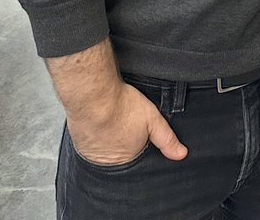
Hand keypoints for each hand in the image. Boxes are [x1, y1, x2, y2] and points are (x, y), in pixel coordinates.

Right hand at [67, 80, 187, 165]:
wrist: (93, 96)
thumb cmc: (122, 106)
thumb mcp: (153, 120)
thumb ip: (167, 139)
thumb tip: (181, 154)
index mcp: (126, 160)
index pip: (134, 158)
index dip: (136, 145)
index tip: (134, 134)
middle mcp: (107, 163)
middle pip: (117, 155)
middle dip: (121, 143)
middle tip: (122, 124)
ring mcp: (91, 155)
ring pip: (102, 149)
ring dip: (106, 139)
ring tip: (111, 122)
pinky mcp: (79, 144)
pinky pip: (88, 143)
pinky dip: (93, 134)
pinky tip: (98, 122)